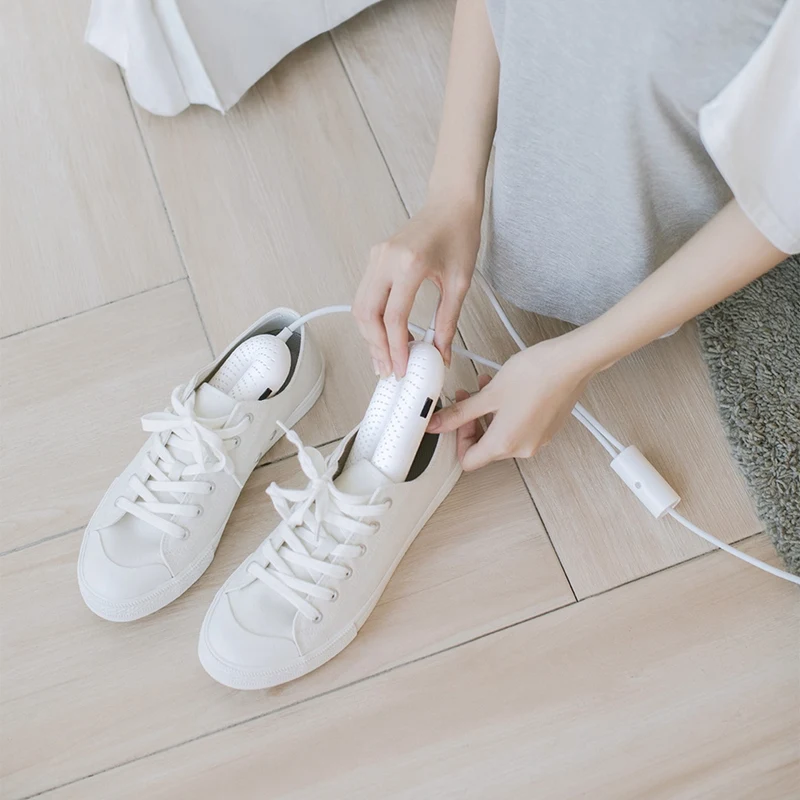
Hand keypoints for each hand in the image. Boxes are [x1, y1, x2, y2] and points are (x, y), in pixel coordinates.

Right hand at [353, 199, 480, 376]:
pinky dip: (370, 319)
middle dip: (376, 346)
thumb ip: (448, 321)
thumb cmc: (459, 234)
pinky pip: (364, 295)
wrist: (451, 204)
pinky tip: (383, 335)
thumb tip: (441, 353)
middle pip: (367, 314)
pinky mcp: (375, 258)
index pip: (394, 317)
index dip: (396, 348)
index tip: (401, 368)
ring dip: (369, 335)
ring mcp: (376, 257)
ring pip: (360, 306)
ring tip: (383, 358)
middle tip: (387, 369)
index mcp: (410, 264)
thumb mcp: (460, 282)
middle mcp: (386, 259)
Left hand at [428, 337, 593, 469]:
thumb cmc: (536, 374)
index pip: (468, 461)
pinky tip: (508, 390)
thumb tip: (437, 424)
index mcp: (505, 444)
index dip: (457, 440)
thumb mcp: (488, 394)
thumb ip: (459, 413)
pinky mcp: (548, 429)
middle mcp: (523, 448)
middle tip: (468, 398)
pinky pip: (520, 429)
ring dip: (489, 414)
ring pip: (502, 435)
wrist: (571, 362)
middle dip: (473, 422)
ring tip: (487, 387)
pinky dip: (508, 413)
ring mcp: (538, 440)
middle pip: (485, 448)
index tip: (457, 419)